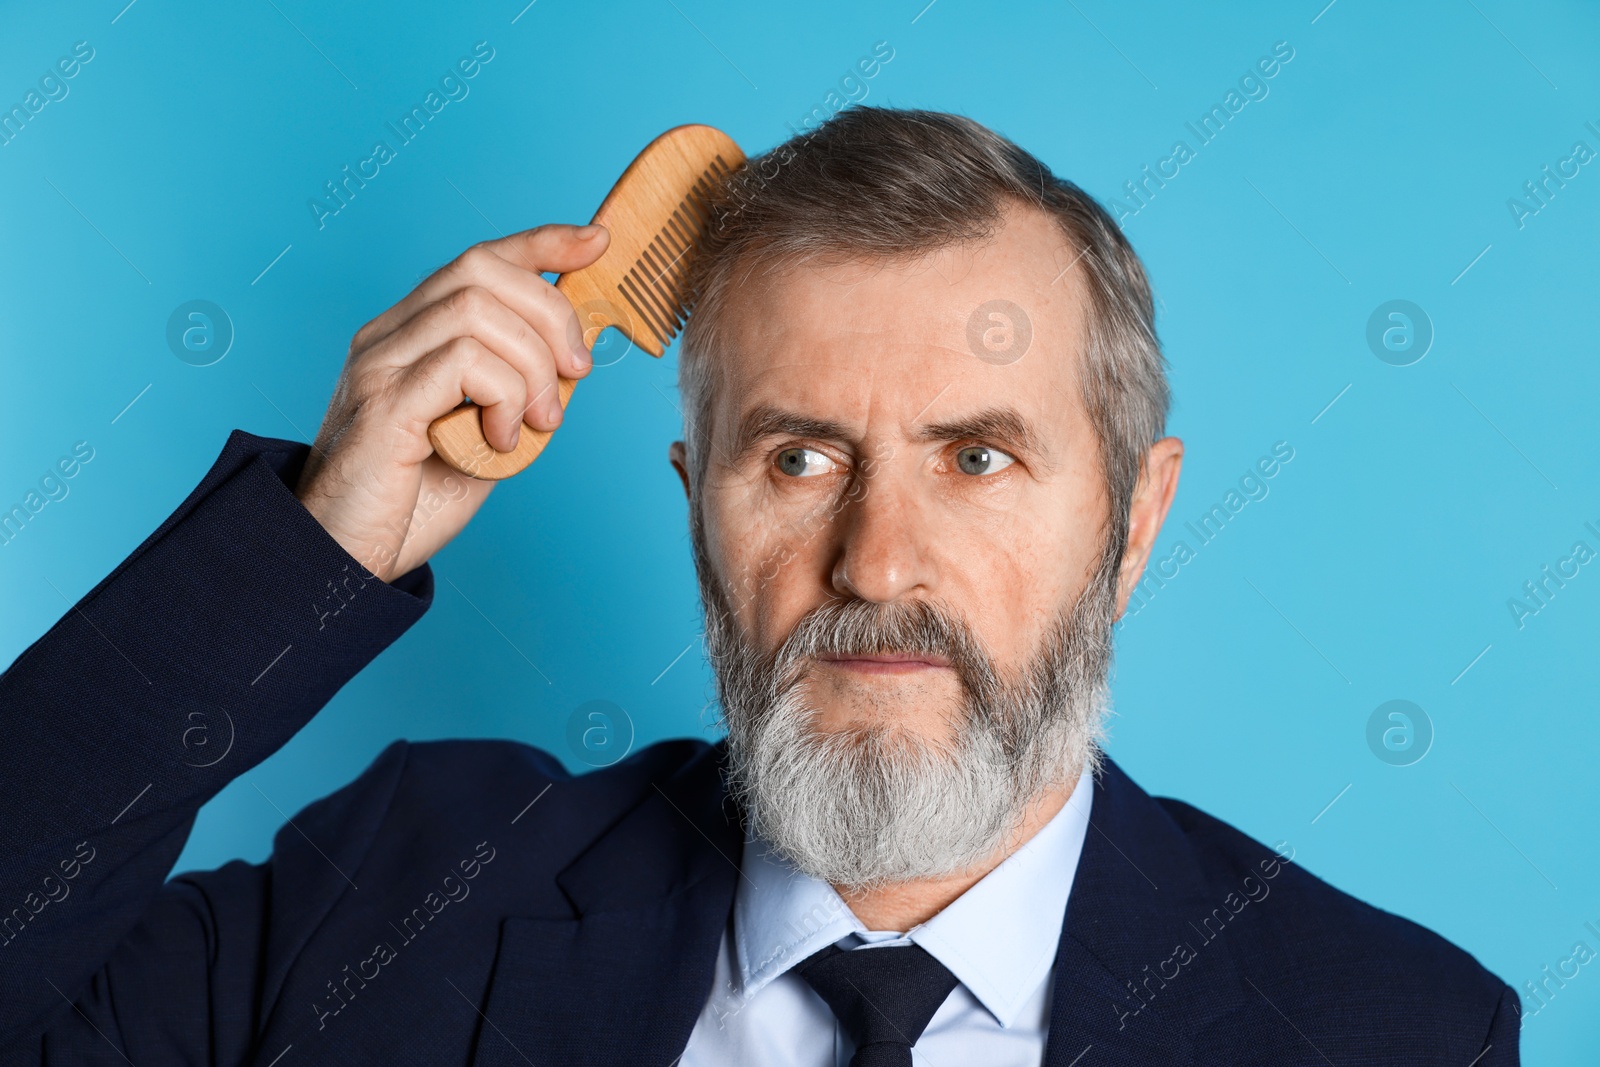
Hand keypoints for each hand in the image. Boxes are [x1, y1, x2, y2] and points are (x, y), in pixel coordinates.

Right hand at [295, 223, 609, 582]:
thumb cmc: (412, 501)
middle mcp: (390, 336)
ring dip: (532, 365)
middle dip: (551, 312)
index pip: (480, 259)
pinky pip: (463, 362)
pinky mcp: (384, 403)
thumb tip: (574, 359)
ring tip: (537, 422)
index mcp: (412, 335)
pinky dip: (503, 397)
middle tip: (576, 372)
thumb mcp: (486, 434)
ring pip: (477, 309)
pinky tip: (499, 442)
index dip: (543, 243)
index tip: (596, 243)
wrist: (344, 560)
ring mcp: (380, 364)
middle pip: (483, 269)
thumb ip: (518, 392)